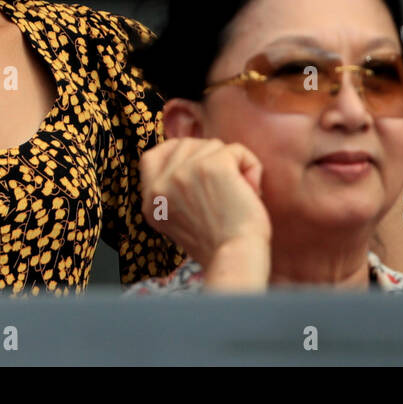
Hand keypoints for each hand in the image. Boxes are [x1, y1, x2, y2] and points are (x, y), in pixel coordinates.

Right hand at [139, 138, 270, 268]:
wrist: (236, 258)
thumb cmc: (218, 245)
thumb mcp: (178, 220)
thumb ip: (175, 192)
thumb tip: (192, 158)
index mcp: (151, 201)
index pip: (151, 157)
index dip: (175, 153)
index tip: (196, 166)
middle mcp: (161, 185)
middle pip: (186, 145)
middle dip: (211, 159)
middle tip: (223, 191)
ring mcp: (184, 173)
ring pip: (213, 146)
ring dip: (233, 166)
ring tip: (237, 196)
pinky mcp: (212, 166)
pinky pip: (236, 150)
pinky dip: (250, 167)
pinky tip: (251, 190)